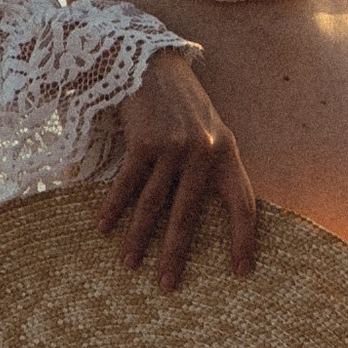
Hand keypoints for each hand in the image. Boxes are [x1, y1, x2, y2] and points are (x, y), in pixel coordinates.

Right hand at [98, 50, 259, 289]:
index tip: (241, 271)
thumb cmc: (181, 106)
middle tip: (166, 285)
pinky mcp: (144, 141)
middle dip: (176, 253)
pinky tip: (103, 229)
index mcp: (227, 152)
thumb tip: (210, 214)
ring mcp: (173, 146)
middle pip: (189, 215)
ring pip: (153, 204)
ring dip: (138, 238)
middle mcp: (204, 151)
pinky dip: (113, 208)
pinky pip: (127, 183)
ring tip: (129, 266)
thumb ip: (213, 166)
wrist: (151, 63)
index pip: (243, 203)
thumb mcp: (209, 131)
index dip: (244, 239)